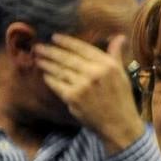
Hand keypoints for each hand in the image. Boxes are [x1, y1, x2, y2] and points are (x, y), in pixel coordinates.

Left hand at [34, 34, 144, 154]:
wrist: (119, 124)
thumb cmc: (121, 98)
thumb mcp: (122, 74)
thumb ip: (115, 55)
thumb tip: (119, 37)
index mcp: (107, 64)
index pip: (83, 48)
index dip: (67, 42)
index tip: (55, 37)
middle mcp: (94, 72)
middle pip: (67, 58)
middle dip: (51, 51)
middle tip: (38, 46)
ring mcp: (82, 85)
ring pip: (59, 70)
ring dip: (47, 63)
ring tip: (38, 58)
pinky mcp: (72, 97)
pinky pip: (57, 84)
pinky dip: (50, 78)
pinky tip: (45, 75)